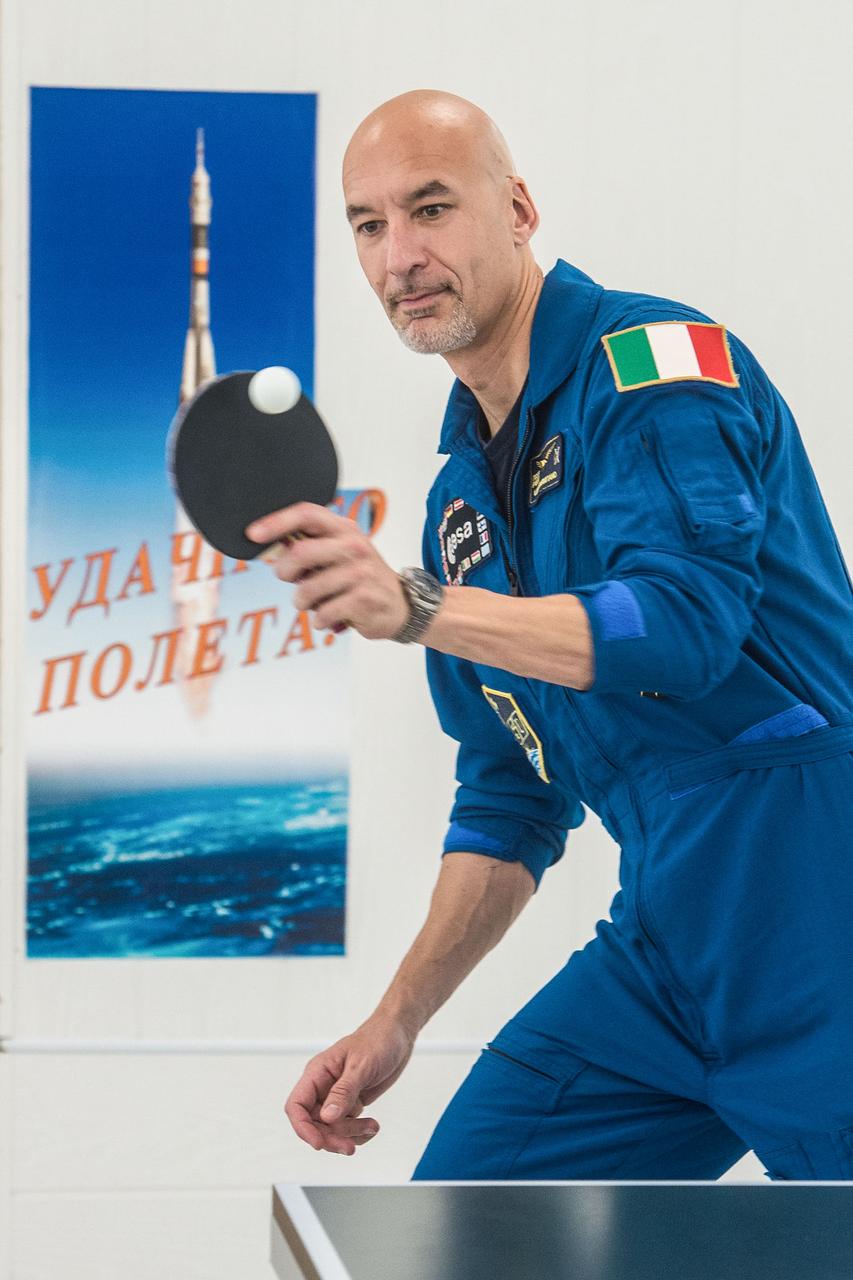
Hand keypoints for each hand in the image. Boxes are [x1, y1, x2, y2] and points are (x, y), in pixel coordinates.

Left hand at [246, 503, 409, 639]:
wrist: (401, 605)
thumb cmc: (360, 579)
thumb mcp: (339, 554)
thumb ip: (309, 549)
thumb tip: (270, 552)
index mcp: (344, 529)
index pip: (306, 513)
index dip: (276, 522)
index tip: (253, 534)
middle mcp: (354, 546)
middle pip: (300, 552)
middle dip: (285, 571)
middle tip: (289, 579)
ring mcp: (361, 573)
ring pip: (307, 590)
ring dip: (303, 602)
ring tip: (315, 603)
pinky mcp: (364, 599)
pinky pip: (323, 612)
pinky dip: (319, 619)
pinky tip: (330, 616)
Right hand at [284, 1014, 415, 1155]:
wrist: (397, 1036)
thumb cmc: (378, 1040)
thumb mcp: (361, 1065)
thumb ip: (344, 1091)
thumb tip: (327, 1117)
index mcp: (318, 1072)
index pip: (297, 1105)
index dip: (303, 1128)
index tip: (319, 1143)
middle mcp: (323, 1086)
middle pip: (314, 1123)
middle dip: (331, 1137)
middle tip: (350, 1147)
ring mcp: (336, 1096)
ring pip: (331, 1129)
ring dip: (350, 1134)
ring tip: (372, 1127)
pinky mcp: (350, 1103)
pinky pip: (347, 1127)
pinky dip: (358, 1132)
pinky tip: (373, 1127)